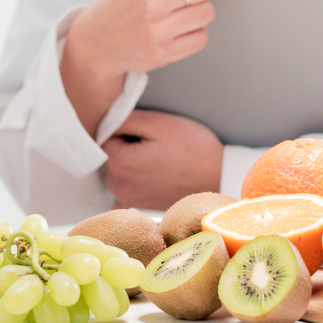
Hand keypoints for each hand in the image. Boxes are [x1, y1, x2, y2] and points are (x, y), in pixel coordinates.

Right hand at [60, 0, 230, 135]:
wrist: (96, 42)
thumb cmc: (120, 2)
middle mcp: (153, 0)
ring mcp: (159, 29)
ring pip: (208, 12)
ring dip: (198, 10)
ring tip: (176, 11)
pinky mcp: (165, 52)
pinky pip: (202, 37)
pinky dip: (194, 32)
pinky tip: (176, 28)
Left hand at [102, 109, 223, 209]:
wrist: (220, 176)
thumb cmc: (194, 148)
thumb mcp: (160, 123)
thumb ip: (124, 118)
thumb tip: (102, 118)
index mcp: (120, 162)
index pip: (103, 135)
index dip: (123, 127)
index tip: (144, 128)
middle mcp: (117, 184)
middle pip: (106, 153)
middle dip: (123, 143)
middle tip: (152, 140)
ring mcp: (127, 197)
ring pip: (114, 168)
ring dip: (128, 159)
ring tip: (156, 154)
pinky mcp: (138, 203)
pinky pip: (123, 187)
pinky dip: (129, 178)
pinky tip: (147, 172)